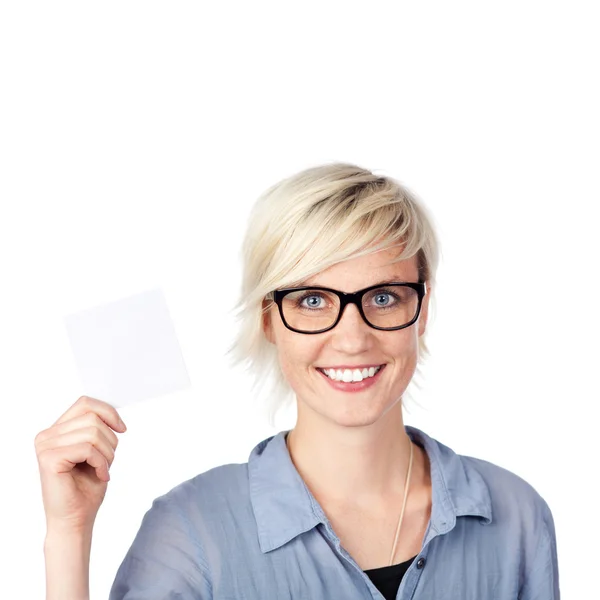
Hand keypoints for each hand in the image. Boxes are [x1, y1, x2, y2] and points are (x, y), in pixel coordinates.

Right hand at [34, 395, 126, 533]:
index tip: (122, 429)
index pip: (85, 403)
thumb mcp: (96, 449)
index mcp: (57, 430)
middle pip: (92, 418)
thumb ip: (96, 428)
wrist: (76, 519)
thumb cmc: (86, 487)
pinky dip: (101, 463)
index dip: (109, 412)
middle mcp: (47, 435)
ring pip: (92, 433)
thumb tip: (111, 411)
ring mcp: (45, 446)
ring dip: (107, 454)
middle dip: (110, 440)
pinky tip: (100, 476)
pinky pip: (88, 449)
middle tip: (107, 461)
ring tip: (102, 470)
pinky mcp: (49, 459)